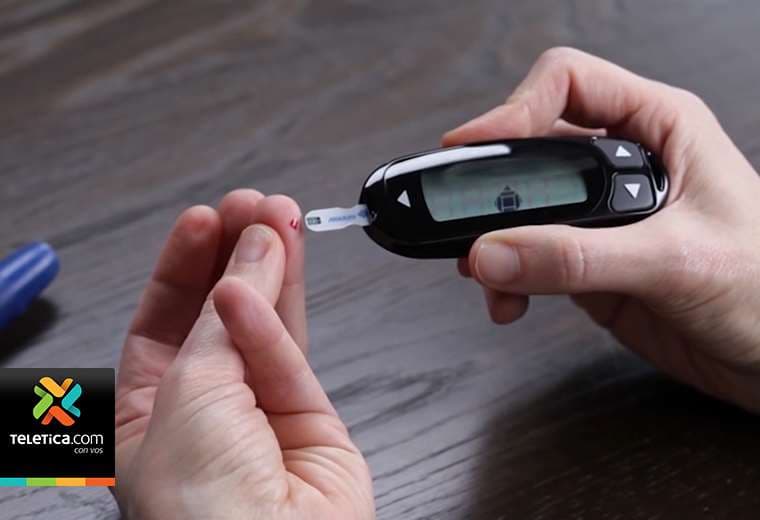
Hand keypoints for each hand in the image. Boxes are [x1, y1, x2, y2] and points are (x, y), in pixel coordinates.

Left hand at [114, 191, 373, 518]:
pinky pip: (292, 352)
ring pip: (266, 323)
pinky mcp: (311, 416)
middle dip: (233, 256)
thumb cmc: (198, 511)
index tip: (203, 219)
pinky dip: (281, 312)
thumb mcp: (188, 392)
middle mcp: (205, 408)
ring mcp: (260, 411)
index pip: (162, 320)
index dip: (182, 266)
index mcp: (149, 410)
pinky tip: (275, 265)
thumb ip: (224, 320)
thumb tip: (250, 258)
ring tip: (277, 216)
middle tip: (249, 208)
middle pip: (217, 314)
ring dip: (271, 267)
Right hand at [444, 47, 759, 411]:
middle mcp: (624, 165)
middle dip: (492, 185)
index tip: (473, 147)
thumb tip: (495, 252)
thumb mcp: (675, 261)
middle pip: (532, 148)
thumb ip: (579, 257)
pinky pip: (527, 260)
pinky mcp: (588, 264)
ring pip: (521, 208)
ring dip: (492, 239)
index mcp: (658, 128)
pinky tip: (509, 301)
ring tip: (483, 272)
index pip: (568, 85)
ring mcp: (601, 218)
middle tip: (463, 218)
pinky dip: (505, 281)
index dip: (514, 106)